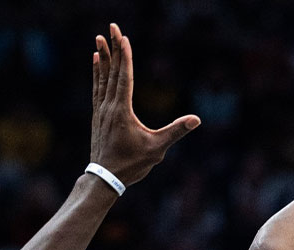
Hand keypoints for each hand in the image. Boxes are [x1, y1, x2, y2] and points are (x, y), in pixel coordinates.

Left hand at [90, 24, 200, 185]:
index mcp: (122, 111)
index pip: (125, 77)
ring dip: (102, 57)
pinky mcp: (98, 115)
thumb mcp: (157, 149)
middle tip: (110, 27)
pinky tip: (97, 62)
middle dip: (112, 48)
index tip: (122, 37)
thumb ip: (176, 131)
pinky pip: (97, 88)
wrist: (105, 178)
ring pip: (102, 78)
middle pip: (112, 72)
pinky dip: (97, 73)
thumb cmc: (132, 164)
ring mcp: (102, 110)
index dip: (124, 56)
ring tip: (99, 39)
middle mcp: (109, 107)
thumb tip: (196, 119)